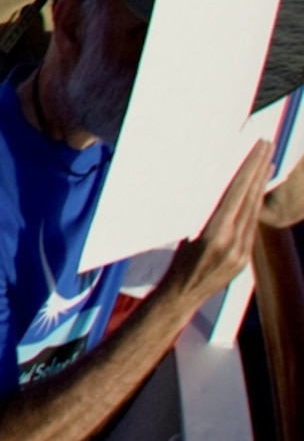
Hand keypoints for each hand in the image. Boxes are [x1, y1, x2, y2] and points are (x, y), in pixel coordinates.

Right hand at [164, 141, 270, 311]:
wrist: (181, 295)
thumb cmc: (173, 260)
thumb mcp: (183, 231)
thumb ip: (202, 211)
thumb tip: (214, 185)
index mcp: (215, 235)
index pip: (236, 193)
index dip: (248, 169)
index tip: (256, 148)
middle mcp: (233, 243)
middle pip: (250, 199)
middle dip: (259, 170)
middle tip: (267, 145)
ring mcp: (242, 252)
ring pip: (254, 210)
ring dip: (260, 184)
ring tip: (267, 161)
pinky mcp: (245, 258)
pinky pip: (252, 224)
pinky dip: (256, 204)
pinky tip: (258, 192)